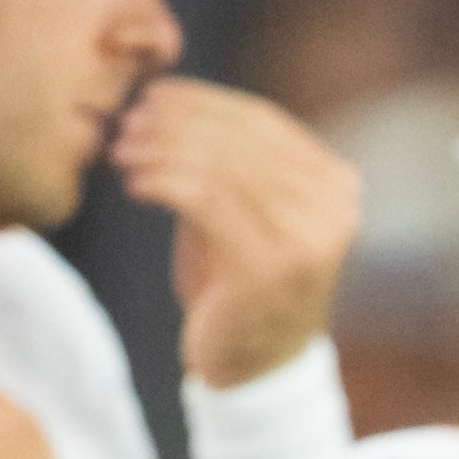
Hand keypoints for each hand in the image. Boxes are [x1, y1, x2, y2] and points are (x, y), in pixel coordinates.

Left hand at [108, 79, 361, 387]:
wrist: (256, 362)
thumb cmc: (240, 278)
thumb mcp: (248, 207)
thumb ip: (235, 158)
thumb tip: (173, 96)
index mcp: (337, 184)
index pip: (265, 120)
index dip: (203, 100)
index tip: (152, 96)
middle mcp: (334, 208)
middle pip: (240, 139)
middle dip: (174, 123)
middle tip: (125, 124)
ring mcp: (308, 239)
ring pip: (219, 167)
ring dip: (159, 151)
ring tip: (122, 153)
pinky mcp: (270, 266)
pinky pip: (205, 201)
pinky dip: (161, 182)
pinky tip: (134, 186)